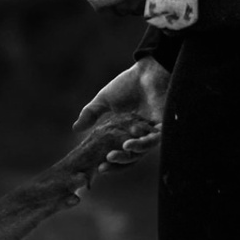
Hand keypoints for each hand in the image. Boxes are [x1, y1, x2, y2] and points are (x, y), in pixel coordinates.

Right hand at [73, 58, 169, 172]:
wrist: (147, 71)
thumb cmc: (128, 84)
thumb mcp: (104, 100)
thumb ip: (91, 113)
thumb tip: (75, 128)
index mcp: (128, 132)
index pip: (120, 153)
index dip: (110, 162)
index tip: (97, 167)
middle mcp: (141, 135)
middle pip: (131, 157)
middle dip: (117, 164)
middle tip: (103, 166)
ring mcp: (153, 131)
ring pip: (142, 151)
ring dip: (128, 155)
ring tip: (112, 156)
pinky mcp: (163, 125)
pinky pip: (154, 140)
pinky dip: (142, 144)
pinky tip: (129, 145)